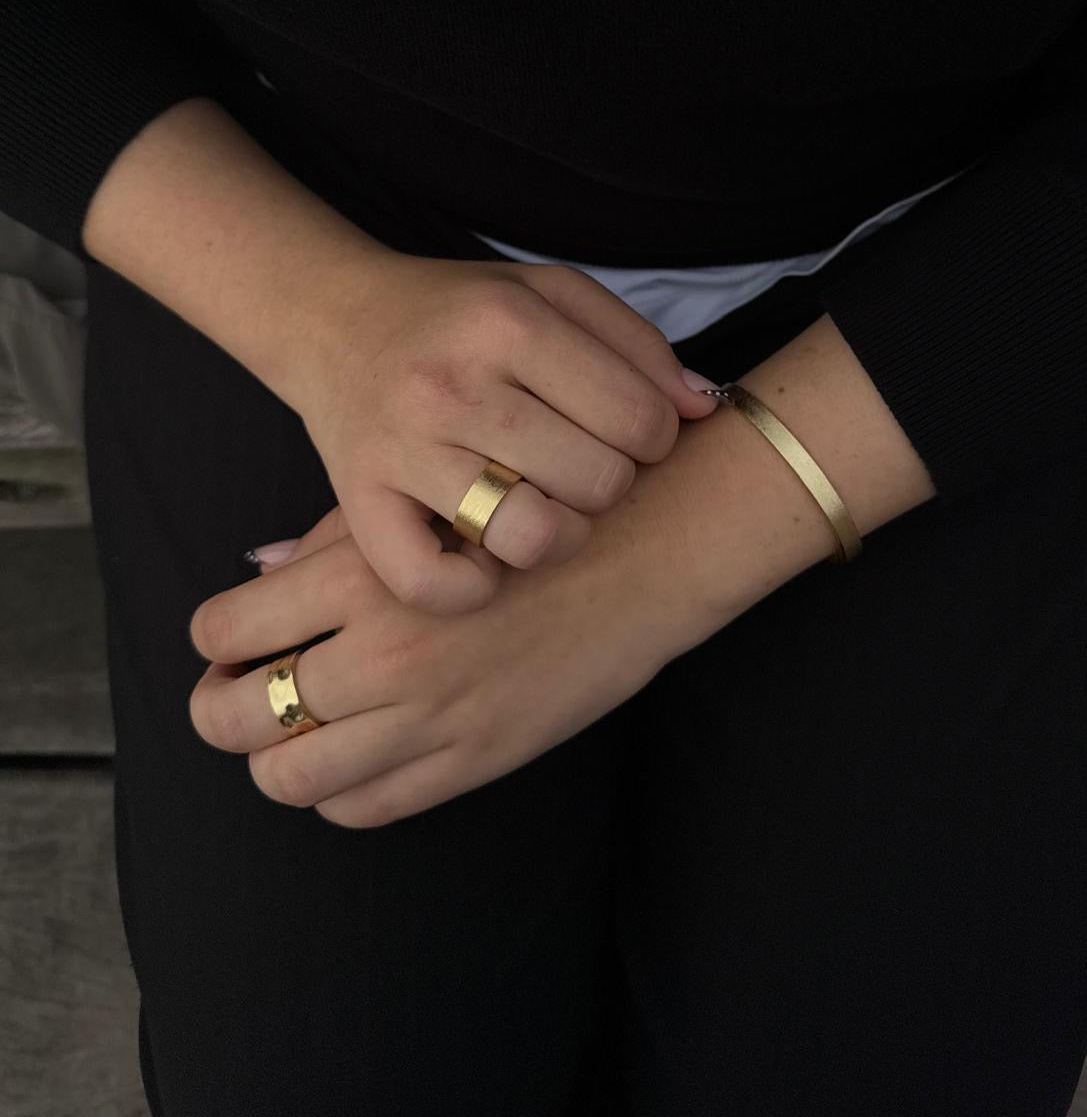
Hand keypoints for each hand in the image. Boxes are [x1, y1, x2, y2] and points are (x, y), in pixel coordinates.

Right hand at [78, 95, 716, 617]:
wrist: (333, 320)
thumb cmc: (459, 313)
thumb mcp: (550, 293)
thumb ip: (636, 343)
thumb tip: (706, 408)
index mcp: (508, 323)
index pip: (641, 419)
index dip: (655, 437)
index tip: (623, 429)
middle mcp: (454, 384)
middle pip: (598, 482)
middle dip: (609, 484)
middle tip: (580, 466)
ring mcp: (402, 448)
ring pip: (532, 538)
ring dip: (556, 537)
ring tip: (542, 509)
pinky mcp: (359, 502)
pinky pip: (435, 583)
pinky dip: (473, 588)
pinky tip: (482, 555)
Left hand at [188, 500, 712, 828]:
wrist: (640, 552)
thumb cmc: (531, 513)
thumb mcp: (426, 510)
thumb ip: (332, 542)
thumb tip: (256, 571)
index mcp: (363, 577)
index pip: (227, 631)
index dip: (213, 641)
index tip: (227, 642)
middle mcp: (385, 654)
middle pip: (239, 718)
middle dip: (221, 708)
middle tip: (238, 692)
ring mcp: (429, 718)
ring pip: (290, 778)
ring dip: (271, 758)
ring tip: (291, 729)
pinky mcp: (472, 761)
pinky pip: (364, 808)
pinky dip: (336, 791)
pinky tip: (352, 754)